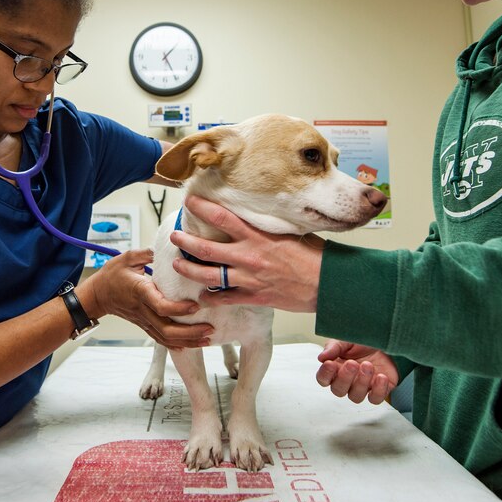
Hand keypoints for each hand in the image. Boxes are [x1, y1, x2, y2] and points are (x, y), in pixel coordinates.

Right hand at [81, 248, 211, 348]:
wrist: (96, 295)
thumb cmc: (111, 276)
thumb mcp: (128, 258)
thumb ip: (148, 253)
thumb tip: (168, 247)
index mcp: (140, 292)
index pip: (161, 306)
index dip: (179, 309)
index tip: (196, 306)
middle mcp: (143, 310)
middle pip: (167, 329)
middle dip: (190, 332)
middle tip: (209, 328)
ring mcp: (144, 320)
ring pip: (166, 338)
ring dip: (188, 340)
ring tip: (207, 339)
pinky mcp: (144, 325)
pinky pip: (161, 339)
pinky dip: (176, 345)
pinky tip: (190, 346)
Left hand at [169, 194, 324, 312]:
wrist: (327, 284)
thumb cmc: (314, 257)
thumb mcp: (291, 233)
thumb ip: (271, 227)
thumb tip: (261, 216)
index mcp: (258, 235)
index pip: (222, 217)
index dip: (201, 208)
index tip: (189, 201)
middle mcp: (249, 255)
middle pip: (206, 247)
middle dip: (185, 242)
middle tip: (174, 237)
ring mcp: (249, 278)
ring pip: (209, 275)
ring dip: (189, 270)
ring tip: (178, 265)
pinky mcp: (254, 297)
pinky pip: (225, 299)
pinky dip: (211, 298)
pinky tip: (202, 297)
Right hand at [316, 341, 398, 404]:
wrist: (386, 339)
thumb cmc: (363, 341)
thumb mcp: (346, 340)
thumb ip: (334, 347)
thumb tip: (321, 358)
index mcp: (336, 368)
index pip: (323, 379)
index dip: (325, 374)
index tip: (330, 364)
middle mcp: (347, 381)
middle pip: (338, 390)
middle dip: (345, 378)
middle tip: (352, 363)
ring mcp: (363, 387)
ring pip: (356, 396)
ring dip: (361, 383)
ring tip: (368, 366)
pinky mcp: (378, 390)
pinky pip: (375, 399)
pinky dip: (378, 390)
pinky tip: (381, 377)